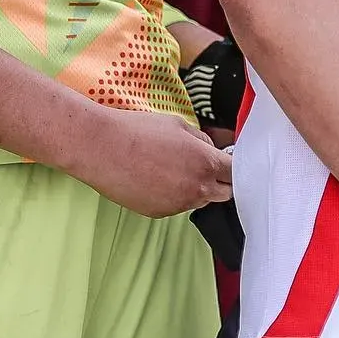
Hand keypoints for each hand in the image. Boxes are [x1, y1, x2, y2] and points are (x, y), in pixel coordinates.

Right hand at [72, 108, 234, 217]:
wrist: (102, 148)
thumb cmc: (137, 131)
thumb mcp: (179, 125)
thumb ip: (203, 140)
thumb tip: (211, 148)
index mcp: (206, 163)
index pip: (236, 173)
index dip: (235, 167)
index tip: (230, 163)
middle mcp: (196, 189)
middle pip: (225, 193)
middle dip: (221, 181)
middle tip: (206, 167)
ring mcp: (178, 204)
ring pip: (200, 200)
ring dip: (196, 188)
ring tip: (173, 168)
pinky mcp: (159, 213)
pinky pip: (177, 206)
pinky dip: (174, 195)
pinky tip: (157, 178)